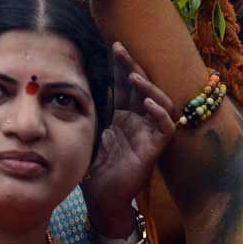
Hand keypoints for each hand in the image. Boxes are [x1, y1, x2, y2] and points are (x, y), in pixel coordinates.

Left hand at [82, 42, 175, 238]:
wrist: (101, 198)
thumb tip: (76, 83)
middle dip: (132, 66)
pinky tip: (146, 103)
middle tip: (121, 49)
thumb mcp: (89, 131)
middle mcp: (139, 118)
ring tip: (134, 77)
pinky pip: (165, 126)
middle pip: (141, 86)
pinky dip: (159, 113)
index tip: (113, 46)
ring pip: (159, 101)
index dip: (120, 65)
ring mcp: (149, 131)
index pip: (124, 83)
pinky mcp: (156, 147)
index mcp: (122, 113)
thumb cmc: (94, 166)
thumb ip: (91, 110)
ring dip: (148, 87)